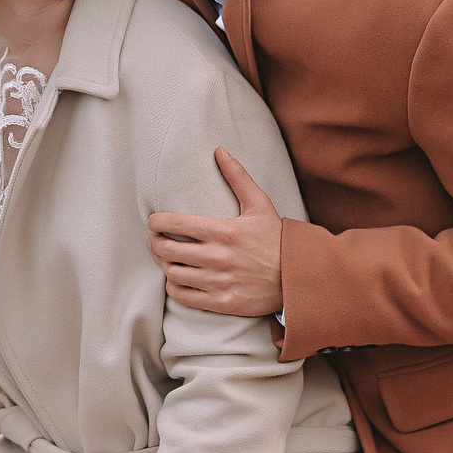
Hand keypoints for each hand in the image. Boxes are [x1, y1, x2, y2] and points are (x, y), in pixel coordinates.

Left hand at [147, 148, 284, 317]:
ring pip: (172, 273)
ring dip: (164, 264)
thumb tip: (219, 150)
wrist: (299, 277)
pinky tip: (177, 279)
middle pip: (168, 249)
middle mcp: (219, 257)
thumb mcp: (260, 204)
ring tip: (166, 258)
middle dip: (155, 242)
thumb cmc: (276, 239)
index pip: (176, 223)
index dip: (156, 221)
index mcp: (224, 231)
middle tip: (156, 240)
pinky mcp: (222, 302)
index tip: (153, 221)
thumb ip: (238, 177)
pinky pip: (183, 296)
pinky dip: (174, 288)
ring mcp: (220, 281)